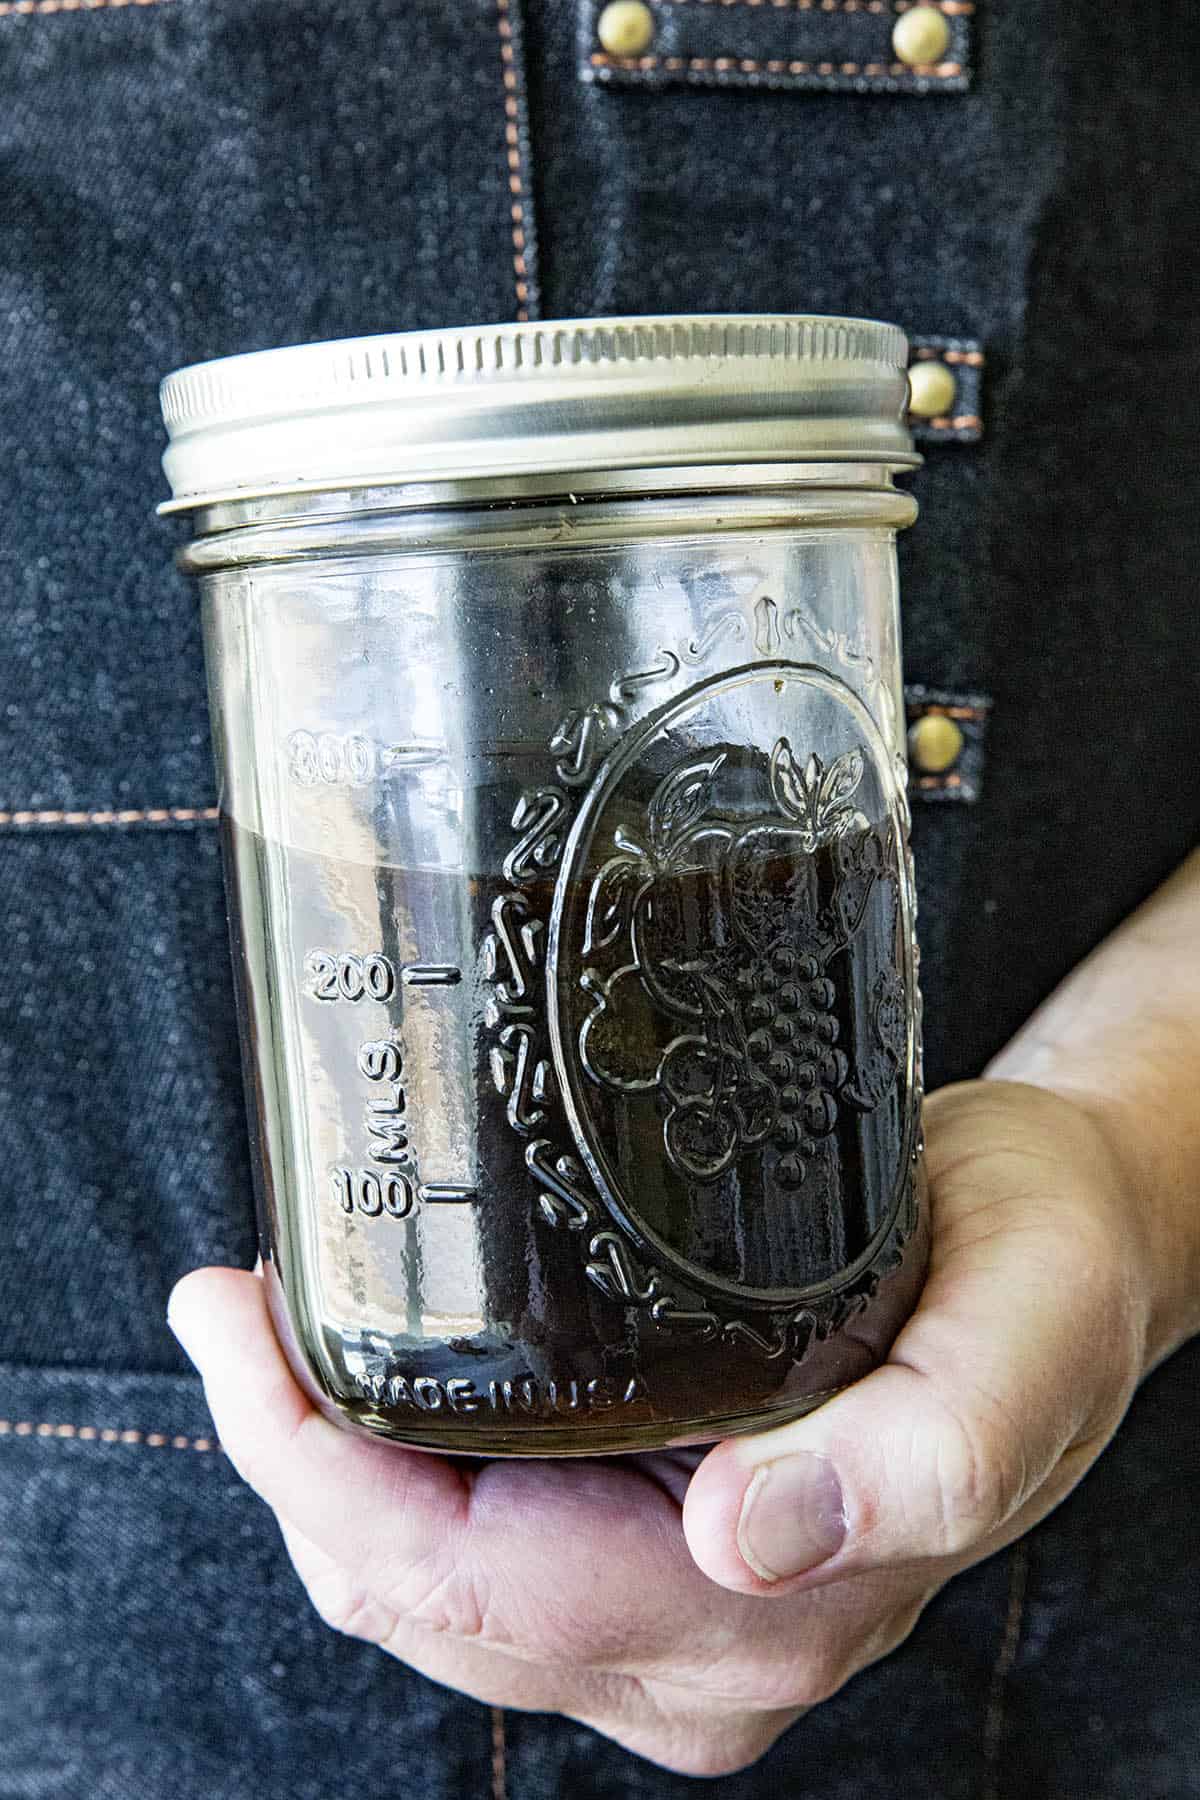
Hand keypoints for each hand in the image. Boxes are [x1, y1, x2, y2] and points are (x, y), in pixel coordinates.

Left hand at [168, 1078, 1158, 1776]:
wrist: (1053, 1255)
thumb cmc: (1038, 1269)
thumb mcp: (1024, 1324)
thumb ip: (929, 1448)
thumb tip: (753, 1536)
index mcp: (780, 1606)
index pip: (476, 1583)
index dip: (320, 1467)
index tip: (237, 1322)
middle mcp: (711, 1647)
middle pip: (417, 1597)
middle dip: (288, 1457)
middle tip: (228, 1299)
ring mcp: (672, 1624)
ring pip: (425, 1588)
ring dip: (325, 1468)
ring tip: (270, 1325)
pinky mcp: (651, 1569)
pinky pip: (467, 1555)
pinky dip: (389, 1471)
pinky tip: (367, 1378)